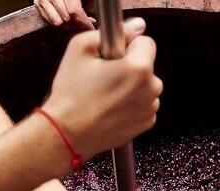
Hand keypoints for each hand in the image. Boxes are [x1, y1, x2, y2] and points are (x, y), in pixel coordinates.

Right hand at [34, 0, 95, 29]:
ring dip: (68, 26)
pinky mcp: (37, 3)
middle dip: (77, 25)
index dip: (84, 22)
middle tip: (85, 26)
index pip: (74, 11)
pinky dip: (59, 23)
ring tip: (76, 23)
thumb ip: (89, 3)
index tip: (90, 28)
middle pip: (66, 18)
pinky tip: (66, 20)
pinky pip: (49, 21)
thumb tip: (92, 22)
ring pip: (57, 22)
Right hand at [42, 18, 162, 160]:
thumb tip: (136, 27)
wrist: (67, 133)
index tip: (111, 55)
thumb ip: (112, 31)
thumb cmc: (71, 92)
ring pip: (145, 86)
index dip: (127, 45)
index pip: (146, 42)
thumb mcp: (80, 47)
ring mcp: (150, 108)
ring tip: (105, 94)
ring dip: (131, 86)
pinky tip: (111, 108)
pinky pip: (143, 104)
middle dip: (130, 67)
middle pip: (146, 65)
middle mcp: (152, 89)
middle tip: (103, 76)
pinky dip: (131, 104)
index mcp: (140, 67)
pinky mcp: (146, 124)